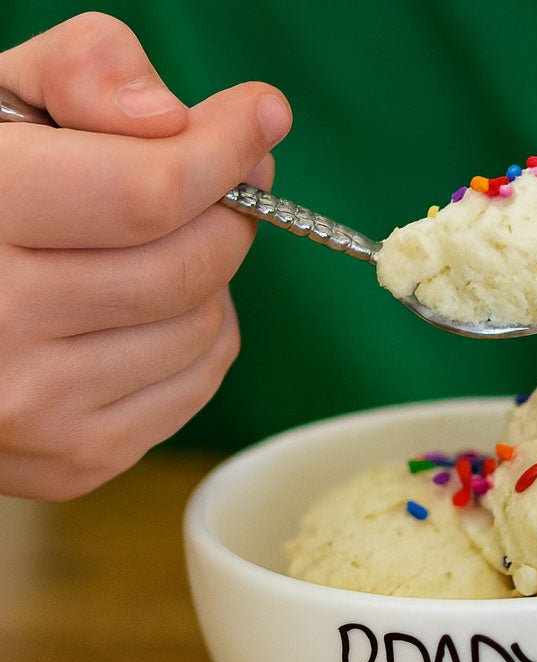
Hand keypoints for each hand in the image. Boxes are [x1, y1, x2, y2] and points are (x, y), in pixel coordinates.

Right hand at [0, 12, 290, 499]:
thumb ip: (78, 77)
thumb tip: (175, 118)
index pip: (147, 192)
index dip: (223, 152)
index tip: (259, 120)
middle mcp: (1, 326)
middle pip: (189, 267)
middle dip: (227, 213)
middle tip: (221, 187)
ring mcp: (40, 407)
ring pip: (206, 328)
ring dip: (211, 281)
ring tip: (160, 252)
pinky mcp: (77, 457)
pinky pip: (198, 383)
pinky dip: (200, 338)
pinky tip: (152, 312)